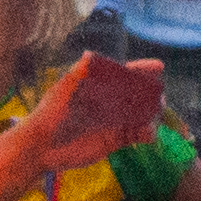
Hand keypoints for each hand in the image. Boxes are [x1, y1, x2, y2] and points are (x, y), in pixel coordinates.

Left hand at [23, 51, 165, 172]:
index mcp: (99, 86)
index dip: (142, 69)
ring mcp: (115, 121)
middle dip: (152, 93)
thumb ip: (77, 74)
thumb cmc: (50, 114)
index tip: (159, 67)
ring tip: (154, 115)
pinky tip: (148, 133)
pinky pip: (138, 135)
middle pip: (139, 94)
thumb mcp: (62, 91)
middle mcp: (111, 102)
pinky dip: (147, 133)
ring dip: (152, 113)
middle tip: (158, 96)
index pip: (125, 74)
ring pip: (143, 114)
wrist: (41, 146)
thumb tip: (89, 54)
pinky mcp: (117, 140)